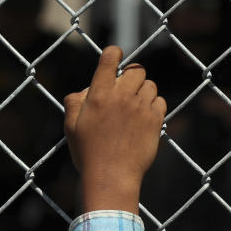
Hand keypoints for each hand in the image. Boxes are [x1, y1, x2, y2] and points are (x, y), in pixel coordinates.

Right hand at [63, 46, 165, 213]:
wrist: (111, 178)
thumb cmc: (88, 153)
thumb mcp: (71, 126)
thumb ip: (74, 102)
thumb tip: (86, 90)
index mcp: (98, 95)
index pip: (110, 59)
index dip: (113, 53)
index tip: (115, 55)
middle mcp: (121, 97)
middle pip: (136, 69)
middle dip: (131, 75)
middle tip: (126, 89)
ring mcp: (140, 108)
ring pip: (150, 85)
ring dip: (143, 91)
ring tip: (134, 106)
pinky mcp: (155, 121)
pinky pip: (160, 101)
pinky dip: (153, 105)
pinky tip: (144, 117)